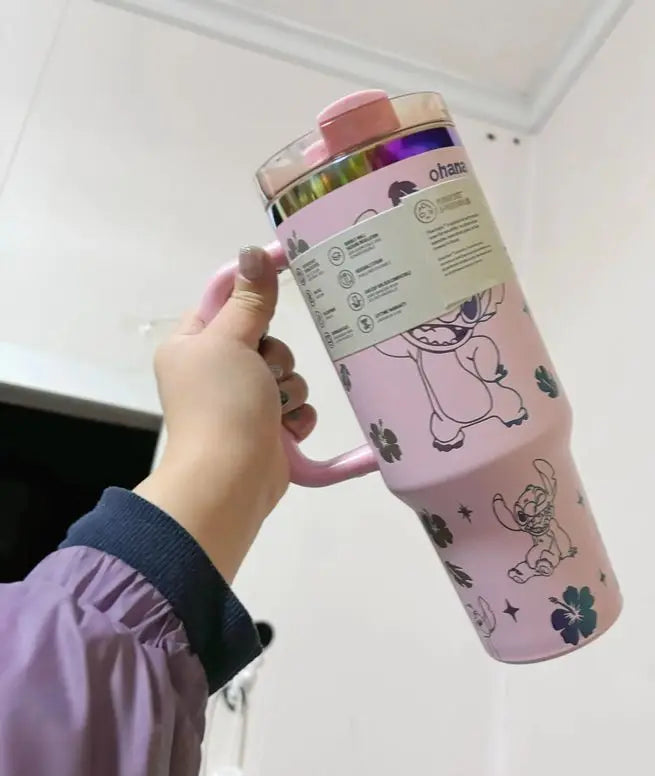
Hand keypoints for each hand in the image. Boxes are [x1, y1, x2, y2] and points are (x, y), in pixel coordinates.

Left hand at [135, 246, 315, 581]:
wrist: (230, 480)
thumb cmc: (222, 404)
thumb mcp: (232, 342)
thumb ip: (250, 299)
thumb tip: (253, 252)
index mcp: (192, 346)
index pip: (225, 302)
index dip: (252, 290)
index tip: (283, 272)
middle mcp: (214, 371)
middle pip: (264, 339)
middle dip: (275, 356)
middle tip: (263, 372)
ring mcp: (241, 402)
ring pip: (286, 374)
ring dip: (288, 390)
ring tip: (273, 410)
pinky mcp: (268, 429)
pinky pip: (296, 406)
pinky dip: (296, 417)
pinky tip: (286, 430)